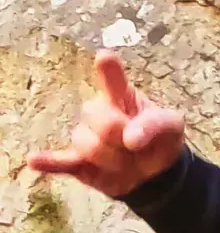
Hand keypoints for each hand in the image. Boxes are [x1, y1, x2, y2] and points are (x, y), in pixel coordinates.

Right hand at [25, 48, 184, 197]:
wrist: (156, 174)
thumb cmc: (160, 141)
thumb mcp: (172, 128)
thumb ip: (156, 125)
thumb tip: (131, 139)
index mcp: (121, 97)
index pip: (113, 80)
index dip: (109, 70)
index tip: (105, 58)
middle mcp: (99, 112)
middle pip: (99, 120)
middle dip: (120, 138)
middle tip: (137, 148)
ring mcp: (87, 136)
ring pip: (87, 145)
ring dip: (112, 160)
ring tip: (127, 163)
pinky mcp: (80, 162)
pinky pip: (61, 161)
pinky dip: (49, 162)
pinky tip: (34, 160)